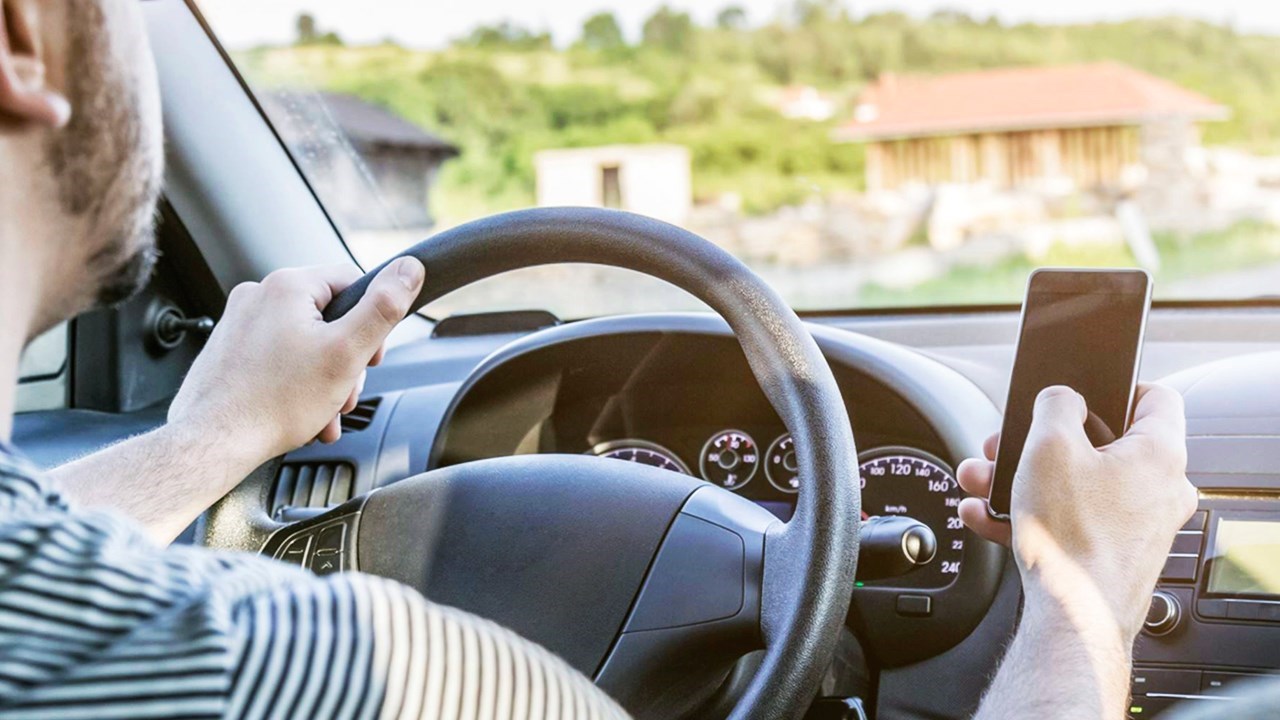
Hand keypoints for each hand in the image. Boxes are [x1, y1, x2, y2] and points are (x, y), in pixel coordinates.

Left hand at [168, 259, 424, 468]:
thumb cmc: (272, 403)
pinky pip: (279, 357)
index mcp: (288, 285)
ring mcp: (241, 322)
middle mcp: (258, 295)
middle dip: (346, 360)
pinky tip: (303, 412)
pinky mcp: (231, 348)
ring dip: (325, 377)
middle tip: (345, 392)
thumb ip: (383, 308)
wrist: (214, 441)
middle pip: (329, 316)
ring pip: (305, 341)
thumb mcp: (347, 353)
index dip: (372, 321)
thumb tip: (409, 269)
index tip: (371, 357)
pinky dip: (297, 383)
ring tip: (323, 410)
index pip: (353, 282)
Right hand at [957, 384, 1196, 639]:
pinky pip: (1071, 519)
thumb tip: (1062, 399)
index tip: (1078, 391)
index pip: (1154, 396)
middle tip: (1007, 444)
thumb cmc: (1073, 539)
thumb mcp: (1048, 447)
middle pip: (1100, 443)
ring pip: (1078, 483)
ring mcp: (1139, 525)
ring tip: (984, 483)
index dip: (1114, 384)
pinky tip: (988, 517)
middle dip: (1041, 441)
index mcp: (1159, 453)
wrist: (1072, 620)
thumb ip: (1055, 405)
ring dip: (1026, 478)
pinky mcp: (1114, 553)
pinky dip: (1034, 512)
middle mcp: (1159, 489)